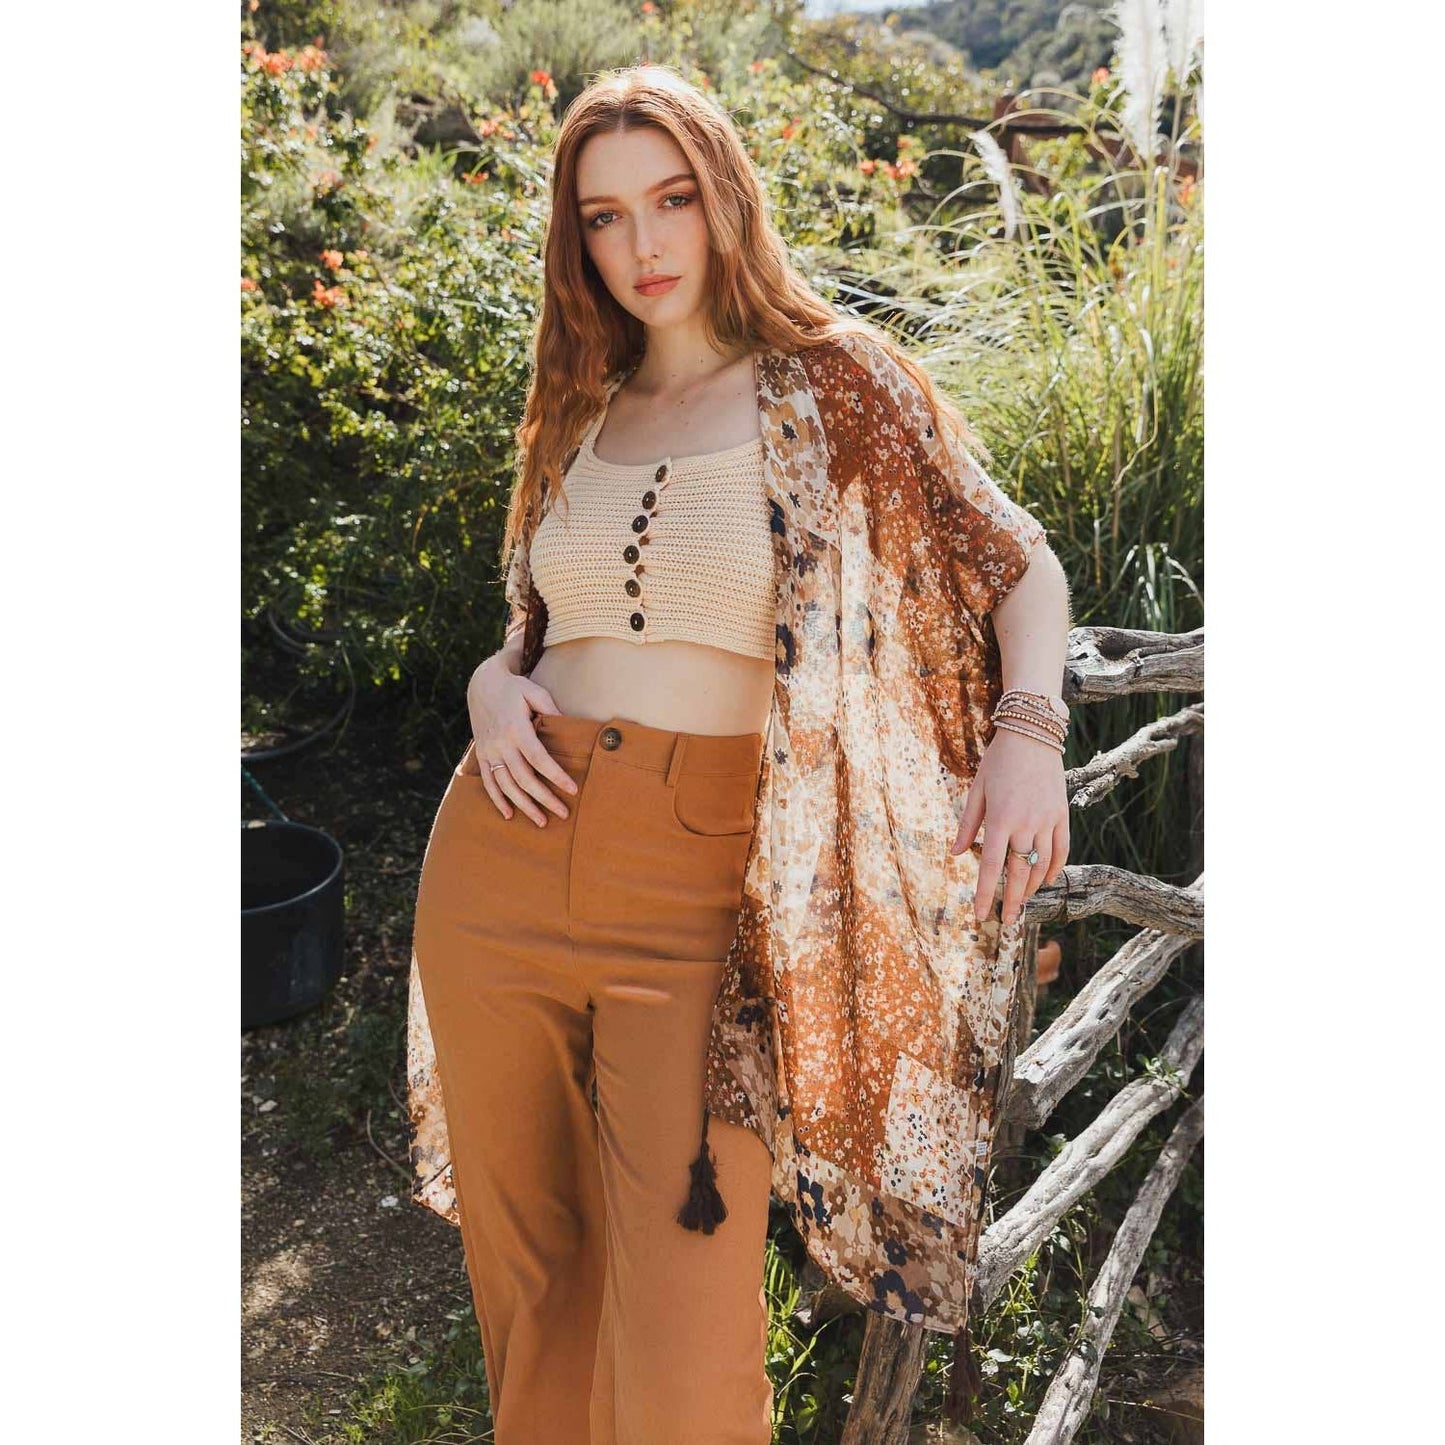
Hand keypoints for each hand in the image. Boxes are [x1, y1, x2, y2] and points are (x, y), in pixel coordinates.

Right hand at [467, 656, 578, 825]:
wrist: (482, 684)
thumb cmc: (515, 688)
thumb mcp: (535, 691)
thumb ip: (551, 709)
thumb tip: (568, 727)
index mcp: (516, 728)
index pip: (538, 759)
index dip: (555, 776)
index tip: (572, 790)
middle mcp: (501, 743)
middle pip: (524, 778)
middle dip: (545, 798)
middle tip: (564, 813)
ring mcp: (489, 751)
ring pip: (506, 785)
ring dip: (524, 805)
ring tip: (542, 821)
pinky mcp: (482, 755)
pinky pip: (488, 782)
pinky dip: (497, 800)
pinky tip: (509, 814)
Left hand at [949, 728, 1068, 927]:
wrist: (1032, 734)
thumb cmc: (998, 761)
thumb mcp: (976, 790)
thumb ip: (967, 825)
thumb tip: (956, 854)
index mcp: (999, 819)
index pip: (990, 866)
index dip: (984, 894)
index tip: (980, 915)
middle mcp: (1025, 824)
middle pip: (1019, 873)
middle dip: (1012, 901)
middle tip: (1007, 921)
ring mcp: (1047, 821)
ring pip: (1041, 865)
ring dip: (1032, 888)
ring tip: (1022, 902)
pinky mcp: (1062, 815)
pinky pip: (1061, 850)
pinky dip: (1053, 869)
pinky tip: (1045, 880)